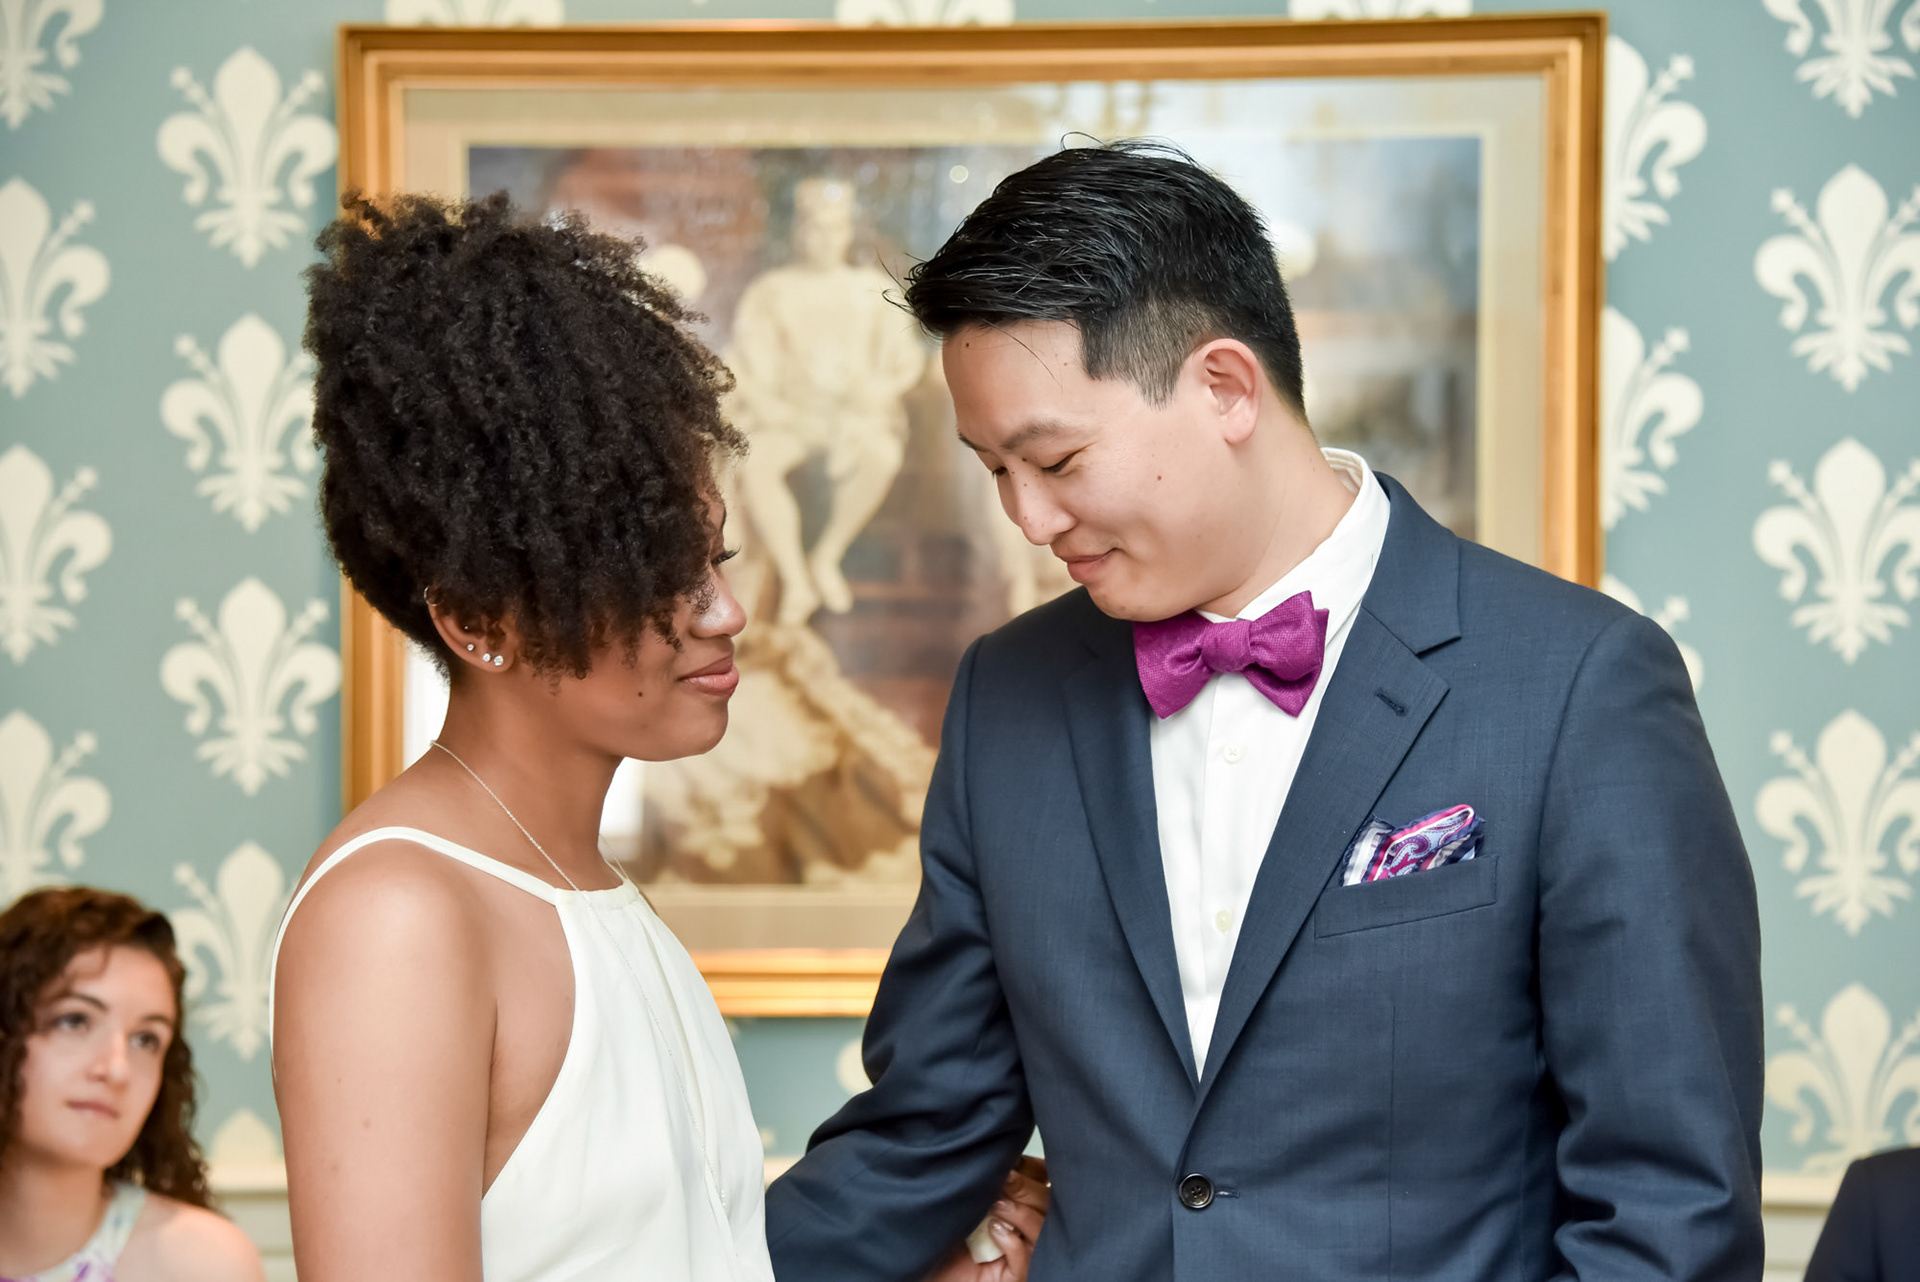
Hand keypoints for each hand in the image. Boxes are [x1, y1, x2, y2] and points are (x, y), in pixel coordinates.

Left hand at [924, 1157, 1048, 1281]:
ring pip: (1042, 1231)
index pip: (1042, 1182)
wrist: (926, 1269)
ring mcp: (1023, 1254)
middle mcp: (1025, 1227)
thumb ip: (984, 1180)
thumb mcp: (965, 1197)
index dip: (1033, 1169)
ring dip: (1021, 1214)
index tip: (1013, 1161)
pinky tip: (993, 1231)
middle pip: (1047, 1204)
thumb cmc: (943, 1234)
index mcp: (1018, 1203)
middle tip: (1005, 1180)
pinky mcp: (1014, 1278)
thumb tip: (1000, 1155)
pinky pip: (1026, 1261)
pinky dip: (1012, 1243)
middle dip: (1027, 1189)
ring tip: (996, 1206)